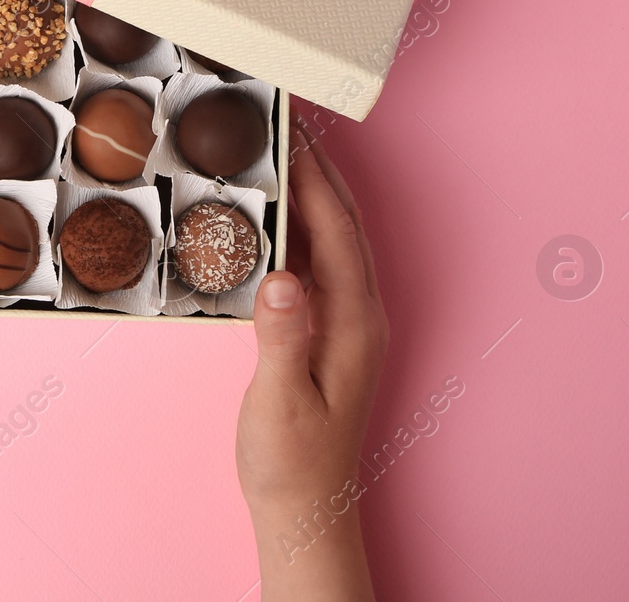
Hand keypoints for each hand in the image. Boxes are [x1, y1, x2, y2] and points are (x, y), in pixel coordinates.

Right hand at [236, 116, 388, 600]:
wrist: (306, 510)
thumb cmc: (293, 462)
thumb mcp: (280, 402)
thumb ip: (281, 337)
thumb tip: (283, 276)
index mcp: (354, 322)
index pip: (336, 229)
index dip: (313, 175)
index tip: (288, 130)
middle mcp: (360, 313)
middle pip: (340, 222)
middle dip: (314, 167)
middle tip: (280, 119)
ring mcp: (346, 321)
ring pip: (330, 238)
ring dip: (305, 191)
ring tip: (274, 150)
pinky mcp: (327, 331)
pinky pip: (316, 261)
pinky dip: (295, 226)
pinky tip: (269, 215)